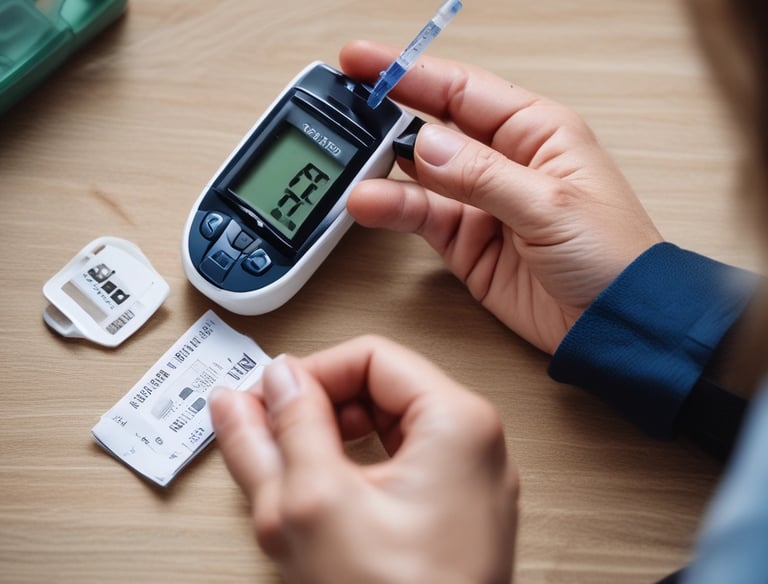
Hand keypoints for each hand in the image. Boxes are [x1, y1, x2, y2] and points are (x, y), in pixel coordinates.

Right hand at [210, 336, 517, 583]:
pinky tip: (318, 500)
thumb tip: (263, 384)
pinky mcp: (450, 515)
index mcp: (458, 423)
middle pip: (377, 391)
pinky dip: (349, 476)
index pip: (370, 356)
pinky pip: (393, 471)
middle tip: (267, 436)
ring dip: (326, 446)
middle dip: (314, 412)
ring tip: (285, 476)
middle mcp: (473, 445)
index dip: (309, 373)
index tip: (267, 400)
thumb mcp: (314, 504)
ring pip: (381, 433)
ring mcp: (465, 483)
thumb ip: (282, 430)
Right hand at [341, 41, 662, 353]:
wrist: (614, 323)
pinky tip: (371, 204)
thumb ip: (483, 174)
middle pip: (433, 124)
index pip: (462, 89)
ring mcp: (481, 202)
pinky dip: (394, 210)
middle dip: (388, 115)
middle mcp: (504, 161)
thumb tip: (425, 143)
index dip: (410, 72)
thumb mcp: (551, 205)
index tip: (363, 63)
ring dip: (385, 170)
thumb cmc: (614, 255)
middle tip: (344, 110)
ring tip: (354, 170)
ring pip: (420, 174)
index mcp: (537, 131)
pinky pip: (421, 217)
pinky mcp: (466, 242)